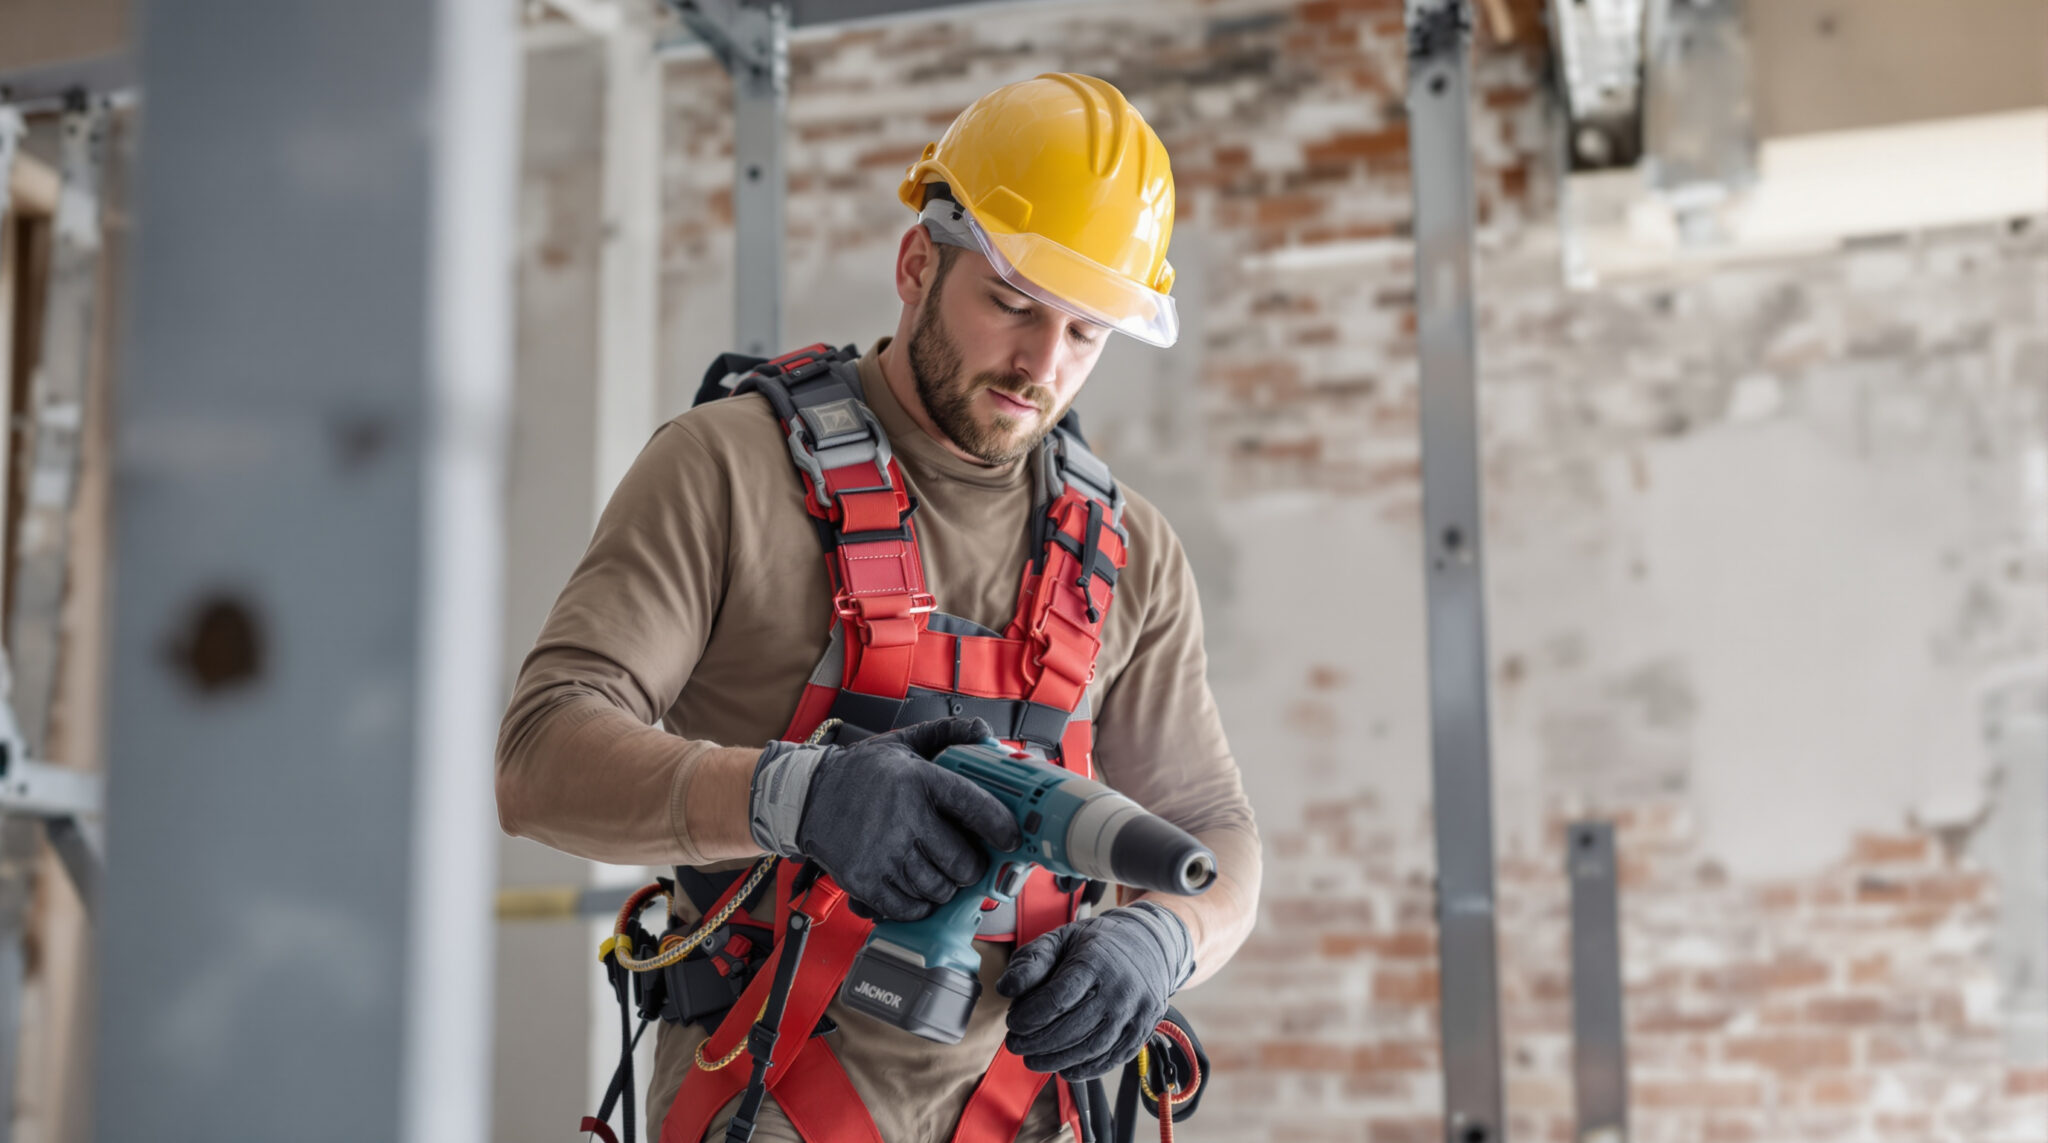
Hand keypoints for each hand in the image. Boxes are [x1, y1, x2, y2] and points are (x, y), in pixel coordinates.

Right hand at [749, 717, 1021, 921]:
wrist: (808, 797)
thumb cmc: (860, 773)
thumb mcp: (902, 743)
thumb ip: (945, 734)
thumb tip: (984, 731)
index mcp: (917, 781)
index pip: (973, 806)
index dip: (1000, 827)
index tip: (1011, 839)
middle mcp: (902, 818)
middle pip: (961, 863)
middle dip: (970, 867)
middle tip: (965, 861)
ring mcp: (882, 853)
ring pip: (938, 889)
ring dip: (944, 886)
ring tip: (937, 872)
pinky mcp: (864, 880)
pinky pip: (908, 908)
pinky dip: (919, 904)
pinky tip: (916, 888)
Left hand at [995, 901, 1194, 1079]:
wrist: (1150, 945)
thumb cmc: (1097, 944)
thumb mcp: (1062, 938)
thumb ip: (1032, 960)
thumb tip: (1005, 988)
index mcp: (1096, 961)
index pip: (1058, 998)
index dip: (1030, 1016)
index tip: (1012, 1022)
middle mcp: (1119, 989)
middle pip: (1072, 1028)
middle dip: (1037, 1042)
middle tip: (1014, 1045)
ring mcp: (1135, 1012)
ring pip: (1091, 1048)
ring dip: (1056, 1060)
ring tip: (1032, 1059)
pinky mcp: (1144, 1029)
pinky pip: (1112, 1058)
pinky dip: (1085, 1069)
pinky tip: (1063, 1068)